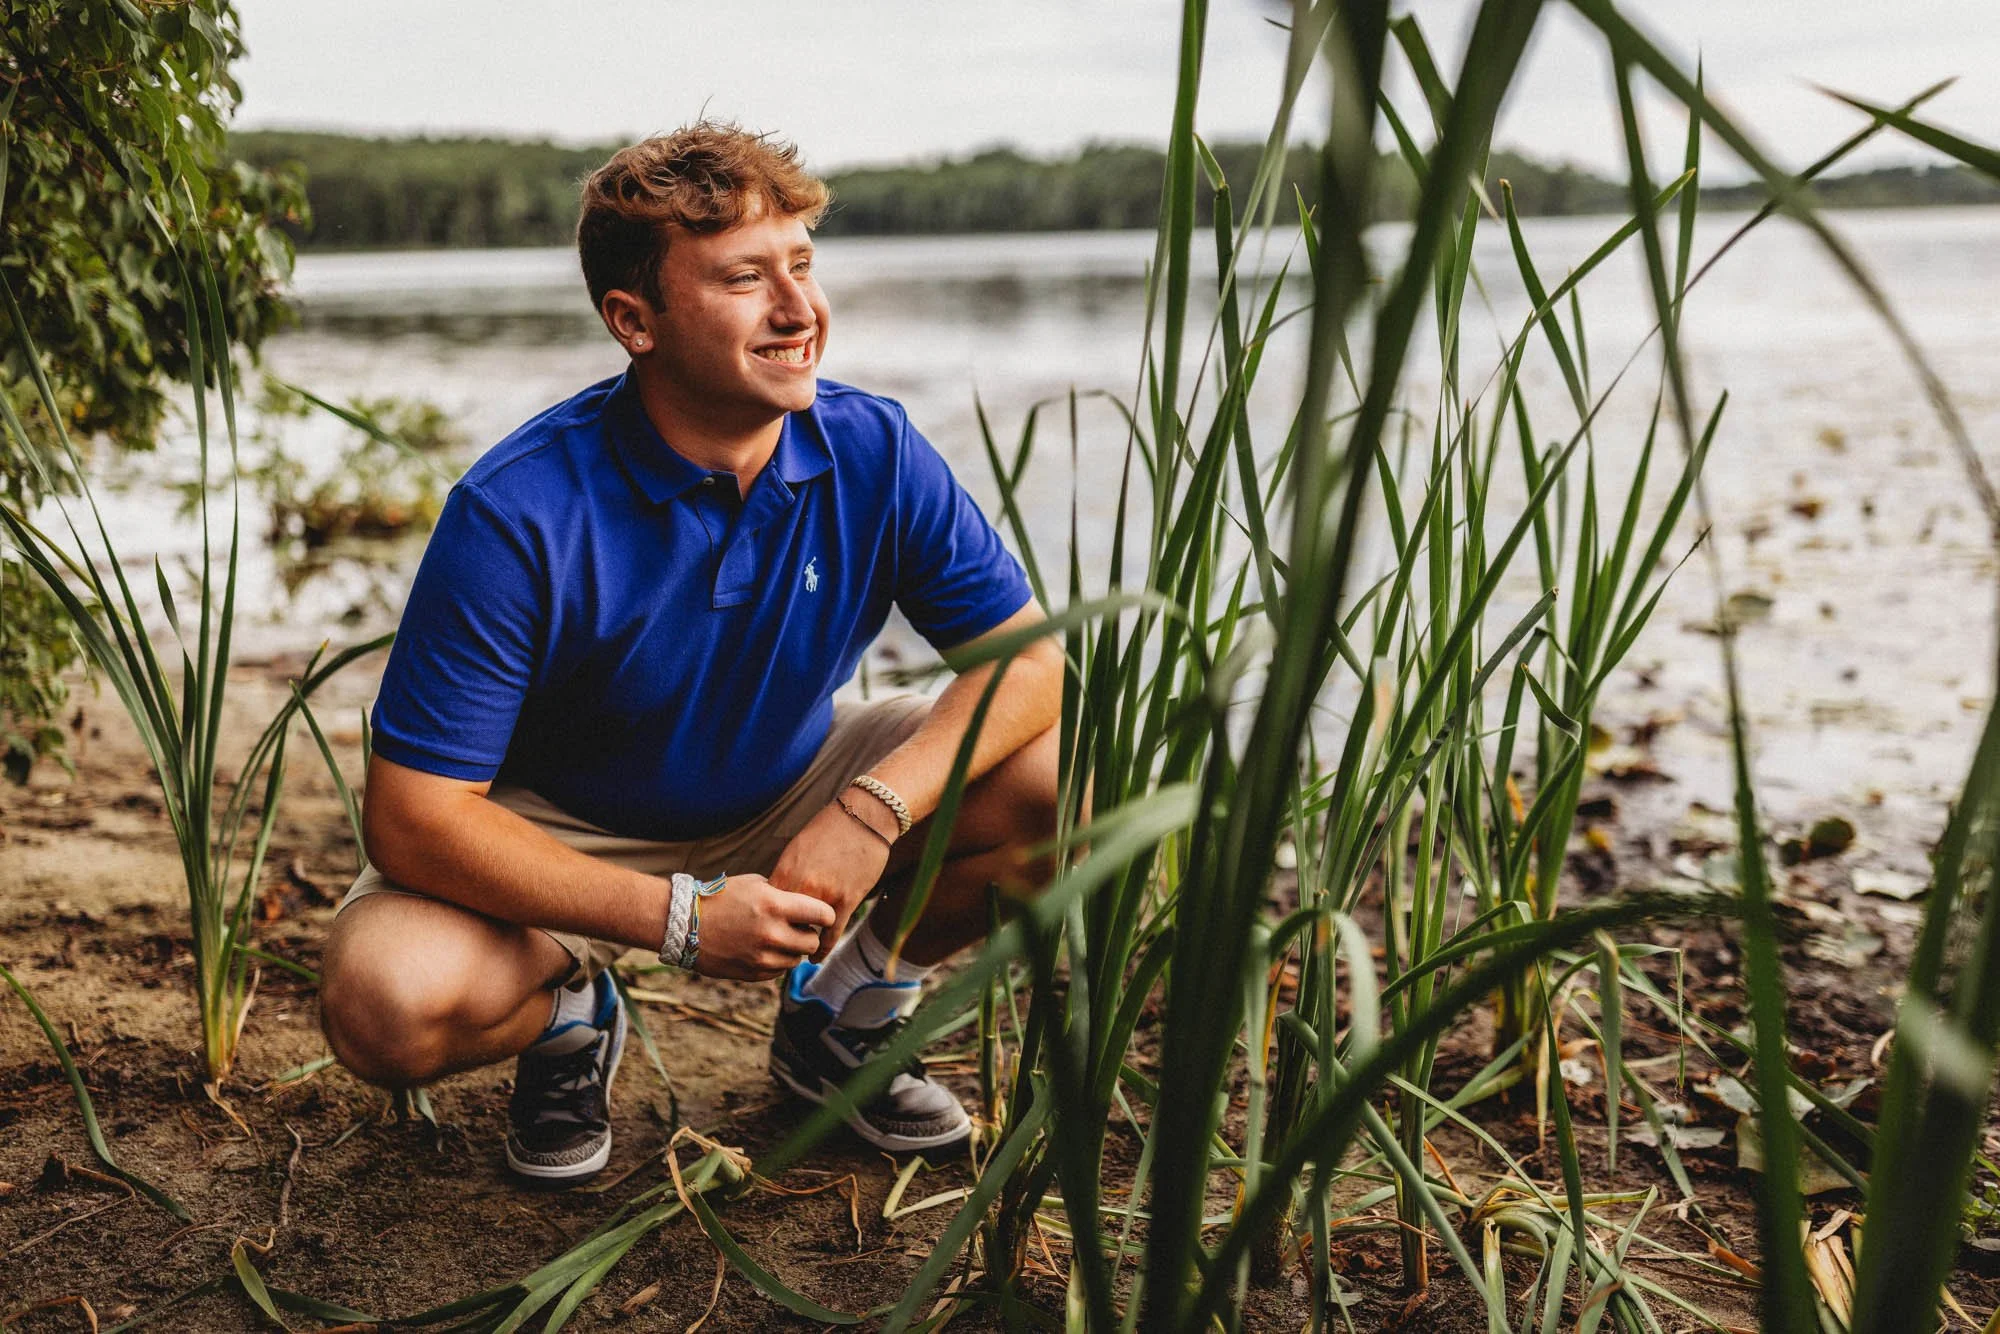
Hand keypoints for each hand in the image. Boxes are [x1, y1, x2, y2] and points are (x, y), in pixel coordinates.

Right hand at [689, 873, 835, 979]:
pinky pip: (778, 972)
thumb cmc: (719, 897)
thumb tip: (809, 905)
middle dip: (808, 934)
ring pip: (796, 959)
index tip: (820, 914)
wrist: (682, 923)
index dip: (825, 914)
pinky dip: (775, 962)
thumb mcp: (754, 884)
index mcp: (775, 906)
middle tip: (796, 927)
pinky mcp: (751, 974)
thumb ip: (784, 895)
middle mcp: (772, 934)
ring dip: (791, 949)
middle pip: (813, 942)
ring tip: (774, 936)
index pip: (824, 915)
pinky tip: (761, 948)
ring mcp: (762, 957)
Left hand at [770, 801, 893, 962]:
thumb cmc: (830, 828)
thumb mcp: (798, 847)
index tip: (762, 928)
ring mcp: (825, 896)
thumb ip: (786, 873)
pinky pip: (831, 935)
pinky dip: (822, 949)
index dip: (763, 920)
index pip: (766, 907)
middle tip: (773, 946)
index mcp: (786, 871)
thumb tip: (775, 892)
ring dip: (799, 945)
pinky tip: (815, 958)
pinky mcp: (847, 901)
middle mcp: (802, 886)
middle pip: (782, 923)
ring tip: (793, 953)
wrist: (864, 817)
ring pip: (805, 932)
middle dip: (778, 935)